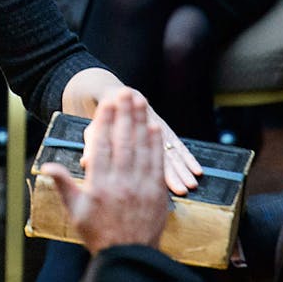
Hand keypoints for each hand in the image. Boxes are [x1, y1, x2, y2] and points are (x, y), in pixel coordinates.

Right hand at [40, 91, 168, 251]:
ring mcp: (140, 186)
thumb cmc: (98, 235)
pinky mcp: (156, 193)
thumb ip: (63, 186)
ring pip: (140, 148)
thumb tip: (47, 166)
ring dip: (140, 123)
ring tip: (140, 102)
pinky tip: (154, 128)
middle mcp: (120, 182)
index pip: (102, 146)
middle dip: (124, 115)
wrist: (128, 259)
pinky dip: (155, 145)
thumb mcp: (75, 212)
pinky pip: (156, 163)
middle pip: (123, 141)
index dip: (104, 123)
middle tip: (125, 93)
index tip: (106, 105)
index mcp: (99, 185)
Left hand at [62, 69, 200, 193]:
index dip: (151, 171)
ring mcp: (158, 128)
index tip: (159, 183)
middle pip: (163, 153)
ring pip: (172, 149)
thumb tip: (86, 161)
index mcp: (130, 128)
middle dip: (174, 172)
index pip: (144, 154)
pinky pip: (178, 146)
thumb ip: (92, 146)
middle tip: (184, 188)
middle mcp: (147, 126)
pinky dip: (187, 157)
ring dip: (183, 167)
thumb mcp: (94, 131)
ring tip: (193, 183)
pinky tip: (197, 170)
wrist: (119, 93)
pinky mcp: (165, 131)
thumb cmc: (104, 119)